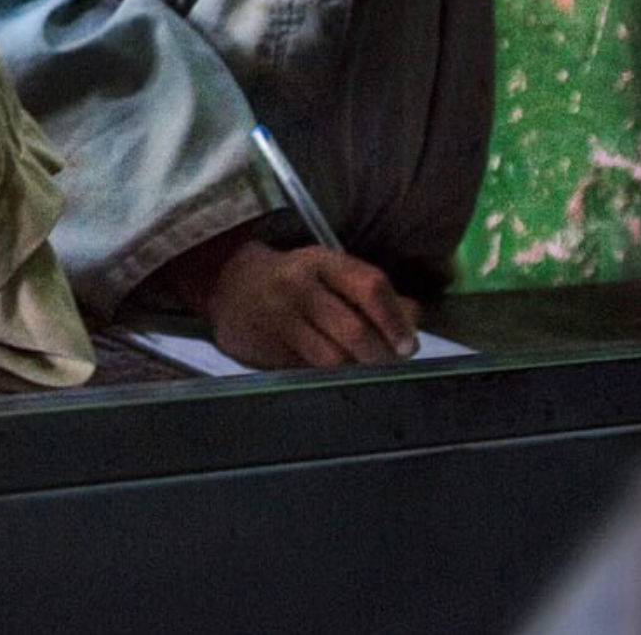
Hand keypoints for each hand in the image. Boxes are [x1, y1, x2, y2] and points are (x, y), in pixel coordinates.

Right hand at [200, 241, 419, 368]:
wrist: (226, 284)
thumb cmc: (291, 278)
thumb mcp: (328, 270)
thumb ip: (372, 291)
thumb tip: (414, 318)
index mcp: (320, 261)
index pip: (370, 286)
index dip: (395, 319)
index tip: (408, 344)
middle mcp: (298, 287)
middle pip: (354, 330)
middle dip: (381, 355)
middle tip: (392, 365)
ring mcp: (279, 320)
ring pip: (332, 359)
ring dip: (357, 371)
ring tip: (366, 371)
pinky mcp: (266, 349)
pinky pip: (309, 372)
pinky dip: (330, 379)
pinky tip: (336, 375)